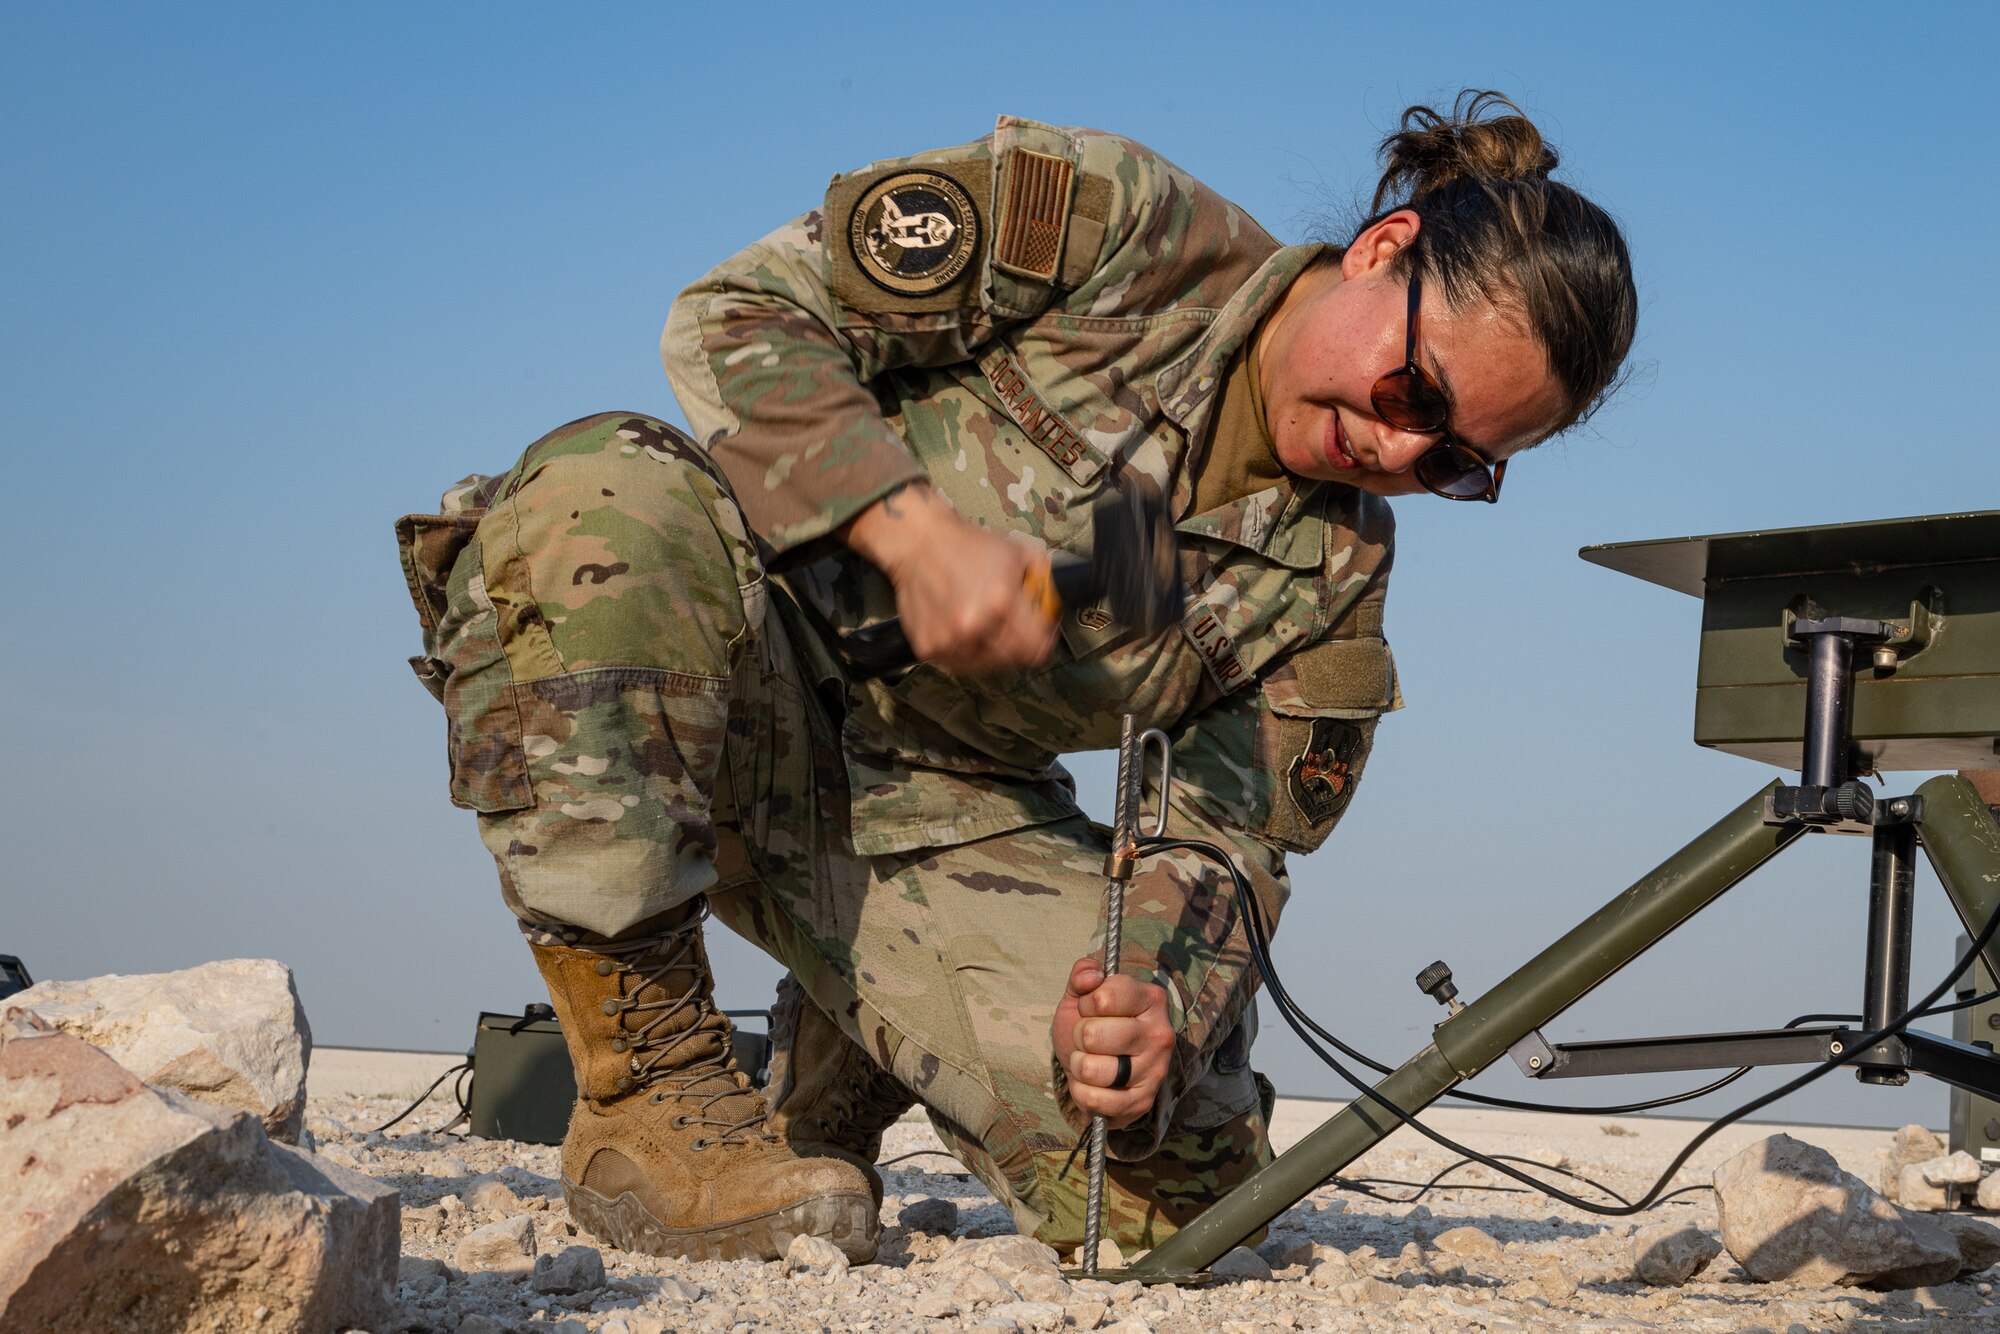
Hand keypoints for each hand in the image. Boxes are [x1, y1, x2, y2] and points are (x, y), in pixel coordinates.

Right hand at [842, 482, 1058, 674]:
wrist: (919, 542)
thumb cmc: (969, 545)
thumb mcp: (1020, 553)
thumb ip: (1046, 582)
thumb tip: (1058, 606)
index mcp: (1001, 603)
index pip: (1037, 649)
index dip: (1044, 640)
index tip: (1041, 631)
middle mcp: (974, 628)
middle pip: (1014, 660)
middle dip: (1019, 644)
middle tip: (1011, 624)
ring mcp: (949, 641)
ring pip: (987, 666)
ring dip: (992, 650)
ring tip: (985, 624)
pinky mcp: (929, 648)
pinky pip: (959, 664)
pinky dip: (966, 651)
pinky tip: (964, 628)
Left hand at [1051, 957, 1173, 1128]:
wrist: (1100, 1068)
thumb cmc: (1094, 1025)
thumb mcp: (1082, 995)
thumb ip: (1082, 975)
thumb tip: (1090, 976)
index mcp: (1151, 999)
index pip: (1104, 997)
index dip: (1086, 1004)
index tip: (1091, 1009)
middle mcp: (1160, 1033)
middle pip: (1092, 1034)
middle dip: (1080, 1037)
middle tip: (1090, 1039)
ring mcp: (1155, 1070)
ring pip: (1091, 1069)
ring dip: (1079, 1065)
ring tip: (1091, 1060)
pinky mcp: (1143, 1101)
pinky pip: (1094, 1099)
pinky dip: (1082, 1092)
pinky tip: (1093, 1084)